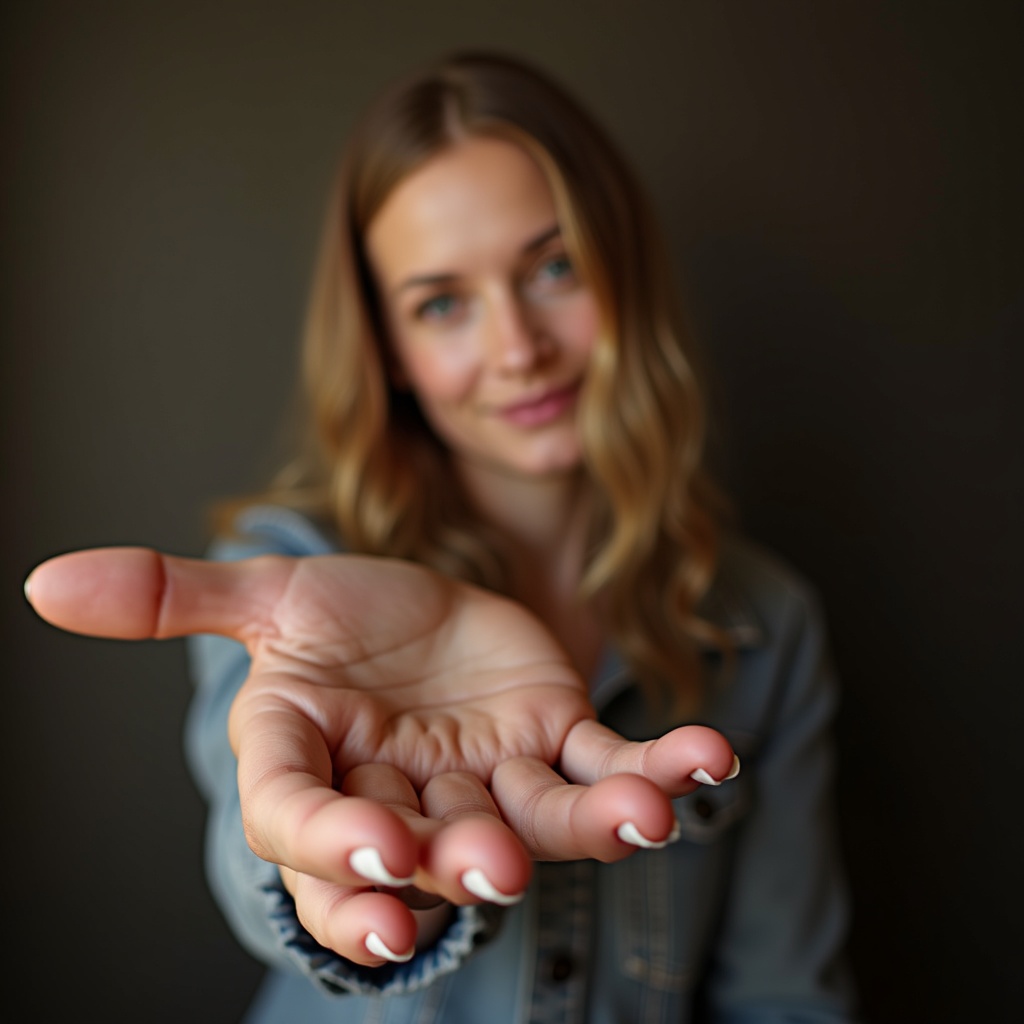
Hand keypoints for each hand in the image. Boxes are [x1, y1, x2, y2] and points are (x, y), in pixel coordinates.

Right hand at [25, 548, 736, 963]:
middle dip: (464, 863)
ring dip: (594, 823)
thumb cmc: (339, 622)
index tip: (373, 856)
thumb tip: (43, 580)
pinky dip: (665, 766)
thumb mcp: (267, 601)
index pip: (306, 822)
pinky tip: (712, 757)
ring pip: (542, 823)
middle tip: (495, 868)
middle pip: (428, 849)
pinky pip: (614, 768)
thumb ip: (174, 598)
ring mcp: (492, 784)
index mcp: (319, 769)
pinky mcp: (560, 749)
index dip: (332, 847)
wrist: (427, 621)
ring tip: (644, 811)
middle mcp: (405, 798)